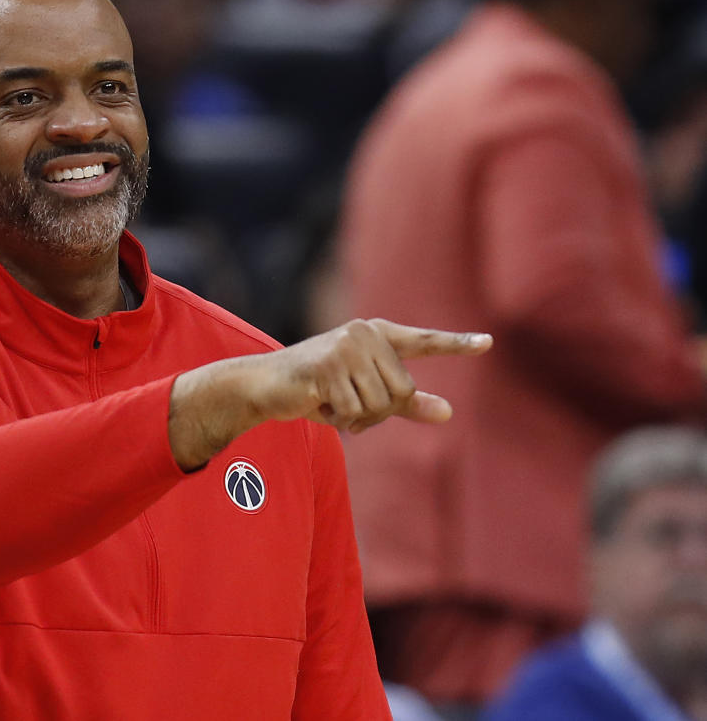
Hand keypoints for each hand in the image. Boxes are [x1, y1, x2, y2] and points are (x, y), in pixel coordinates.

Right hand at [168, 319, 491, 469]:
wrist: (265, 385)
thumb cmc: (317, 389)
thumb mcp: (365, 395)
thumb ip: (406, 403)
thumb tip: (448, 412)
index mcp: (377, 335)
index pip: (423, 342)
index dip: (457, 344)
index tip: (487, 343)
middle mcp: (364, 334)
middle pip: (401, 391)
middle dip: (378, 412)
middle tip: (347, 406)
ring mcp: (345, 347)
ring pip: (380, 405)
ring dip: (356, 418)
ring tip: (330, 404)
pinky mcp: (327, 366)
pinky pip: (354, 410)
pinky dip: (337, 419)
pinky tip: (318, 405)